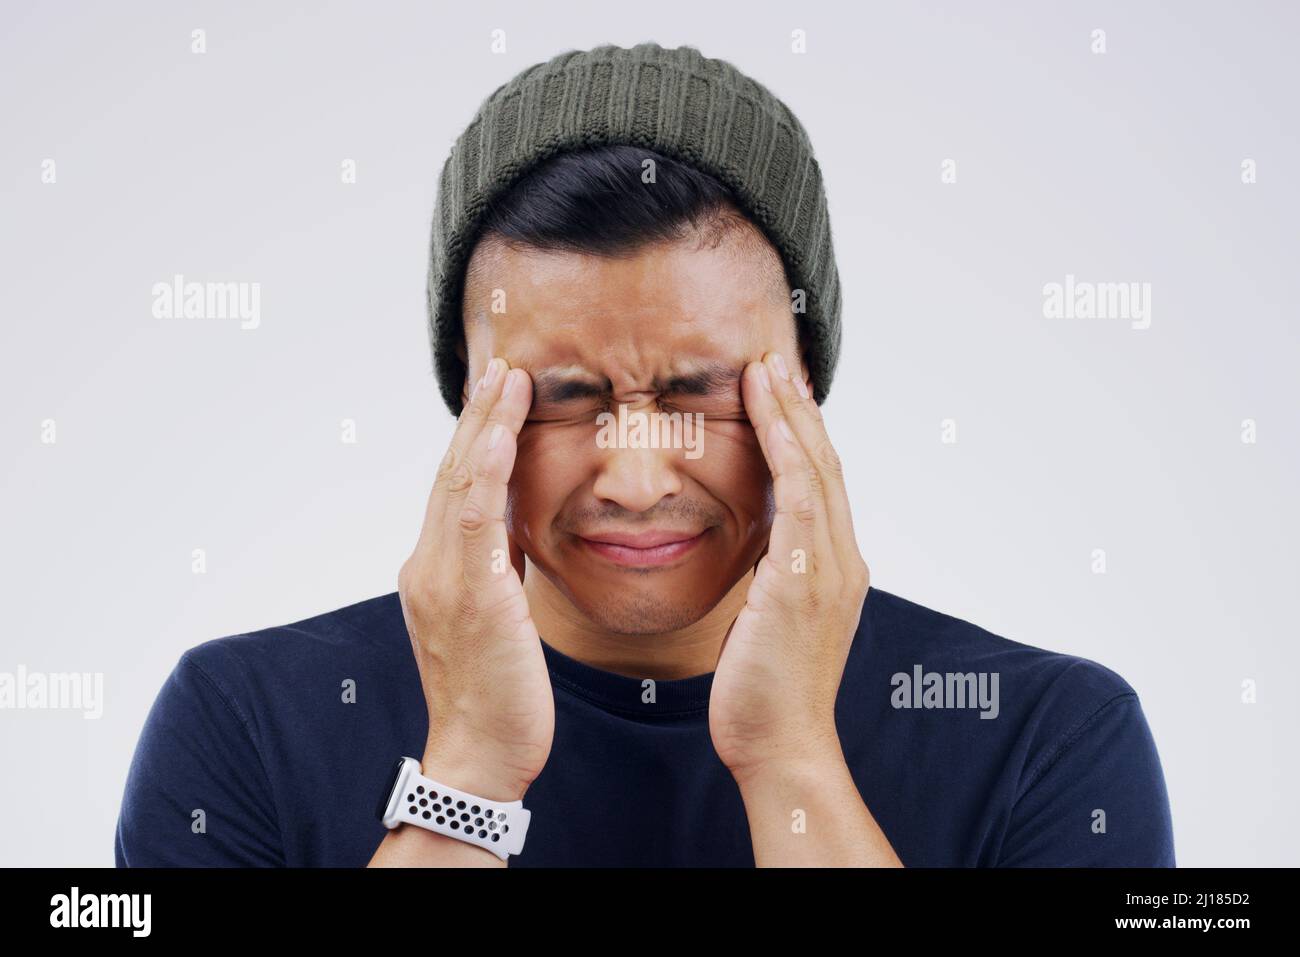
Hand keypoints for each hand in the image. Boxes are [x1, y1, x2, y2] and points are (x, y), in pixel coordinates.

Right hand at [397, 357, 552, 802]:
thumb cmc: (497, 694)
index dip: (473, 438)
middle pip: (452, 474)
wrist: (481, 755)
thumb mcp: (494, 618)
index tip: (494, 394)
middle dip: (476, 416)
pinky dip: (486, 471)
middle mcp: (429, 565)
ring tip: (507, 378)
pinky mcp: (471, 595)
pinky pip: (475, 521)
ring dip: (484, 426)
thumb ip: (493, 570)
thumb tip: (510, 535)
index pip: (454, 489)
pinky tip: (501, 433)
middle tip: (499, 364)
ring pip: (461, 484)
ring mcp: (444, 578)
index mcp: (434, 569)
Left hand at [708, 350, 870, 786]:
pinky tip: (767, 412)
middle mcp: (842, 561)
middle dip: (800, 409)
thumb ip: (770, 580)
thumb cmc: (764, 693)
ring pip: (817, 469)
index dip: (802, 434)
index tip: (778, 392)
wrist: (780, 747)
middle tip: (777, 360)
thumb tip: (754, 556)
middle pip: (826, 464)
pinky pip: (801, 497)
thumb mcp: (768, 622)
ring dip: (791, 414)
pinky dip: (786, 449)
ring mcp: (830, 569)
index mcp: (834, 570)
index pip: (822, 484)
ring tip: (768, 368)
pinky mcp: (806, 579)